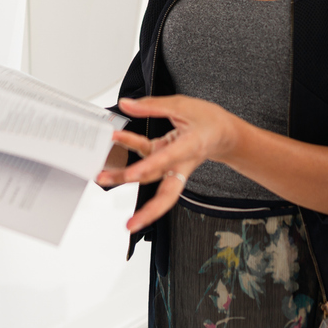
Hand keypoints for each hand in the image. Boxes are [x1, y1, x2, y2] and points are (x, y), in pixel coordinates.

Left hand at [95, 95, 242, 232]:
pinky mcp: (165, 161)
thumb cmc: (208, 121)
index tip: (132, 174)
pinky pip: (147, 161)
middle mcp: (182, 163)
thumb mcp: (182, 105)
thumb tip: (127, 105)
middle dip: (148, 210)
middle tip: (130, 223)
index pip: (168, 159)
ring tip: (103, 178)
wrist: (224, 133)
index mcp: (191, 146)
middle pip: (166, 194)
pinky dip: (130, 154)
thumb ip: (152, 106)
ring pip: (151, 180)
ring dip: (126, 179)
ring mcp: (173, 166)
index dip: (150, 167)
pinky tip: (115, 147)